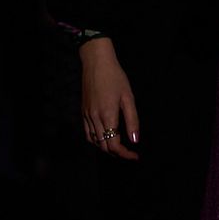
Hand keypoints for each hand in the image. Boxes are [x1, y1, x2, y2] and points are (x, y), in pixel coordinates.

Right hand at [79, 38, 139, 160]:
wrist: (96, 63)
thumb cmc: (116, 77)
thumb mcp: (128, 97)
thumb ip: (132, 120)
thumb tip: (135, 140)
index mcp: (107, 115)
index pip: (114, 144)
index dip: (125, 154)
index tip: (135, 156)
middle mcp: (94, 118)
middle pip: (103, 146)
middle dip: (117, 153)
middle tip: (130, 153)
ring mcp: (86, 116)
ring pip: (94, 142)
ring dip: (106, 148)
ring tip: (119, 148)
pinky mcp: (83, 112)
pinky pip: (87, 133)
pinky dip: (96, 141)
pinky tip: (104, 139)